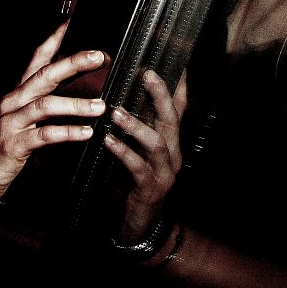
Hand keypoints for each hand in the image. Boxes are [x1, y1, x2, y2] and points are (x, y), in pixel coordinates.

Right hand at [0, 23, 108, 200]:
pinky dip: (67, 132)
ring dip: (75, 104)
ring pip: (45, 105)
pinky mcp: (15, 143)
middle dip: (72, 63)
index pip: (38, 57)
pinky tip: (85, 133)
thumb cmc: (11, 138)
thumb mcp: (28, 113)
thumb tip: (76, 78)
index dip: (54, 38)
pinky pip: (44, 135)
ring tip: (100, 107)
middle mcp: (14, 100)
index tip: (71, 22)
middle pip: (45, 75)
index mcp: (20, 90)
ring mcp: (12, 121)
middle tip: (97, 56)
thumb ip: (48, 95)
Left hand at [105, 67, 188, 244]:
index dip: (178, 86)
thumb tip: (126, 100)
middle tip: (147, 74)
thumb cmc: (137, 184)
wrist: (141, 226)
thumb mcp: (142, 154)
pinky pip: (136, 167)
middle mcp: (173, 154)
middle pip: (171, 120)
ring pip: (157, 143)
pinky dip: (122, 152)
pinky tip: (107, 141)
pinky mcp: (149, 189)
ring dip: (137, 125)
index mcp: (171, 143)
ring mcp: (164, 172)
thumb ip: (139, 130)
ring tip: (117, 112)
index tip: (174, 61)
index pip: (178, 109)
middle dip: (160, 96)